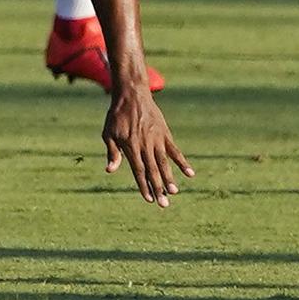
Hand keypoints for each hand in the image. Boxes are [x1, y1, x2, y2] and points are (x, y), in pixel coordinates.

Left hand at [102, 87, 192, 207]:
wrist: (132, 95)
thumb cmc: (117, 116)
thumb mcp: (109, 133)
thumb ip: (112, 152)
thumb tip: (110, 170)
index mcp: (131, 146)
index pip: (138, 170)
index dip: (144, 185)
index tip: (149, 199)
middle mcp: (145, 145)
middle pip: (153, 170)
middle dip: (158, 188)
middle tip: (164, 204)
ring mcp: (157, 139)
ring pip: (164, 162)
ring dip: (169, 178)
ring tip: (174, 192)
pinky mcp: (165, 134)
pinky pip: (175, 150)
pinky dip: (182, 162)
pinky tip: (189, 174)